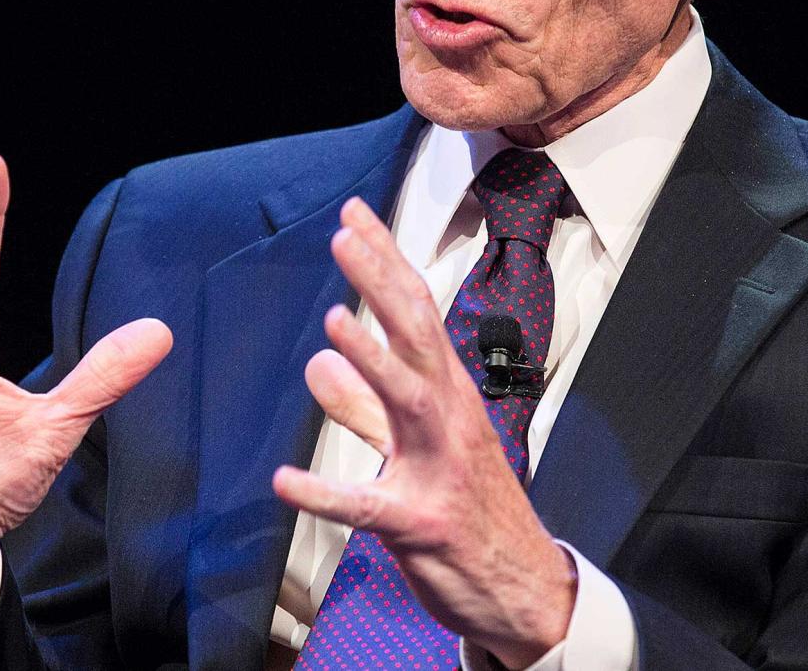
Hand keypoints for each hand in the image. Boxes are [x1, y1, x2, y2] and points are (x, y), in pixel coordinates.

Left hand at [272, 198, 575, 668]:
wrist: (522, 591)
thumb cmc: (470, 513)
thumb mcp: (414, 448)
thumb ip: (363, 407)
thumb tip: (319, 363)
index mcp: (447, 396)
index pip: (415, 314)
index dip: (385, 263)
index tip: (354, 216)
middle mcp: (449, 420)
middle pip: (417, 338)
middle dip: (382, 285)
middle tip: (345, 236)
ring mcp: (438, 471)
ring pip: (406, 404)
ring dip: (373, 361)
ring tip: (334, 323)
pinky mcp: (419, 526)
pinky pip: (367, 507)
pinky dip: (325, 494)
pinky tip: (285, 483)